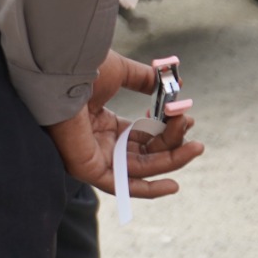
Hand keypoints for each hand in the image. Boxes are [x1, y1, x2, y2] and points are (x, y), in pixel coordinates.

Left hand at [45, 51, 201, 198]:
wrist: (61, 72)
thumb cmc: (83, 68)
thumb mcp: (121, 72)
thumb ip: (144, 80)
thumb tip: (172, 83)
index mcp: (101, 122)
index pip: (140, 135)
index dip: (164, 130)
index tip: (184, 117)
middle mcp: (97, 141)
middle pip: (144, 153)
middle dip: (173, 144)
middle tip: (194, 133)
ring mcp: (93, 156)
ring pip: (140, 168)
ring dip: (170, 159)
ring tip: (195, 146)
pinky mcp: (88, 169)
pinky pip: (122, 186)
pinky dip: (148, 189)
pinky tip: (174, 185)